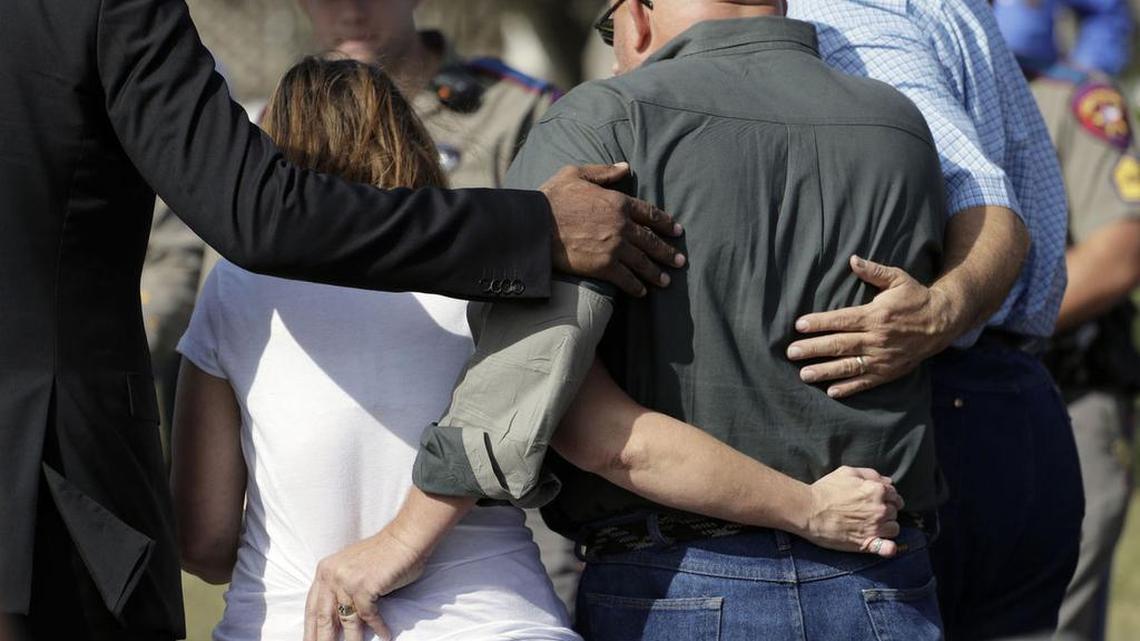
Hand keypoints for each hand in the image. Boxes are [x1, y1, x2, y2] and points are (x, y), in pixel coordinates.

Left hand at [303, 528, 427, 640]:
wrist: (406, 537)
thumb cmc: (384, 553)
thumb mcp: (352, 568)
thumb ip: (341, 588)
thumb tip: (339, 617)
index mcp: (325, 571)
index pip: (312, 607)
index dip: (310, 630)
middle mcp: (332, 575)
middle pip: (324, 618)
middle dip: (324, 640)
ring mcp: (347, 580)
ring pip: (347, 620)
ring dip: (353, 639)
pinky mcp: (365, 586)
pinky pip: (368, 615)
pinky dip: (378, 627)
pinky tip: (384, 634)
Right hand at [540, 163, 685, 296]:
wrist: (535, 226)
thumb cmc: (551, 198)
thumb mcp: (576, 173)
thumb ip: (604, 172)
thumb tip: (626, 167)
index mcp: (618, 202)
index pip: (650, 214)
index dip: (666, 223)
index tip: (677, 231)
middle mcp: (622, 226)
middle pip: (651, 241)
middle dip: (668, 252)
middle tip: (680, 261)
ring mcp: (615, 248)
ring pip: (643, 262)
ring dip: (656, 273)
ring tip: (666, 281)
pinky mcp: (604, 267)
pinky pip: (626, 279)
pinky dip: (636, 286)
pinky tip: (642, 291)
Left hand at [787, 255, 955, 397]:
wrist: (943, 322)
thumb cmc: (915, 298)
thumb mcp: (898, 279)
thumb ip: (874, 271)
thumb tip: (852, 260)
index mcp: (876, 315)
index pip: (842, 320)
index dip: (819, 323)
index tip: (799, 325)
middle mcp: (878, 338)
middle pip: (840, 344)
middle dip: (813, 348)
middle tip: (791, 352)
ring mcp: (883, 357)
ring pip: (849, 366)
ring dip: (825, 371)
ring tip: (804, 374)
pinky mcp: (889, 371)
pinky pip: (866, 382)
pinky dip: (849, 388)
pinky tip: (831, 391)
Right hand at [798, 466, 903, 557]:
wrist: (809, 511)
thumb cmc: (825, 490)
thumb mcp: (847, 472)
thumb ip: (870, 474)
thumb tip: (887, 481)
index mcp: (877, 490)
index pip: (894, 494)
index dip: (887, 497)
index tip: (878, 500)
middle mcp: (881, 509)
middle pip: (894, 511)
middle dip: (886, 510)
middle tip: (871, 511)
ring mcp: (876, 527)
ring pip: (894, 528)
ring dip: (886, 526)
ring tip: (873, 525)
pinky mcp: (868, 543)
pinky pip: (888, 548)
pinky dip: (889, 548)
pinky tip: (885, 545)